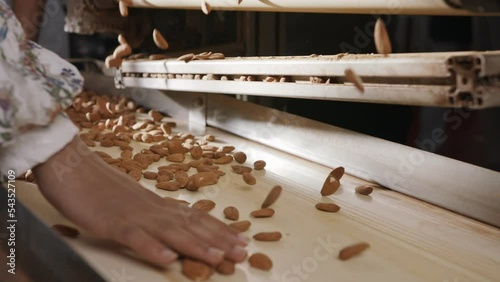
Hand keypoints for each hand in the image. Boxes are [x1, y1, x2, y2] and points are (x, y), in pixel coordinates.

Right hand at [33, 137, 248, 266]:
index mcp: (159, 204)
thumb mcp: (133, 202)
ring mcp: (135, 216)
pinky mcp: (113, 223)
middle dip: (220, 240)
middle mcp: (154, 209)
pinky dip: (152, 248)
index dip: (220, 230)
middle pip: (192, 226)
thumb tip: (175, 224)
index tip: (241, 240)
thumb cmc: (100, 186)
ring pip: (172, 232)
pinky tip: (168, 259)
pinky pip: (135, 238)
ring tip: (219, 258)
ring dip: (197, 245)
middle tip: (243, 253)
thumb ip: (154, 214)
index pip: (197, 217)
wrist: (72, 166)